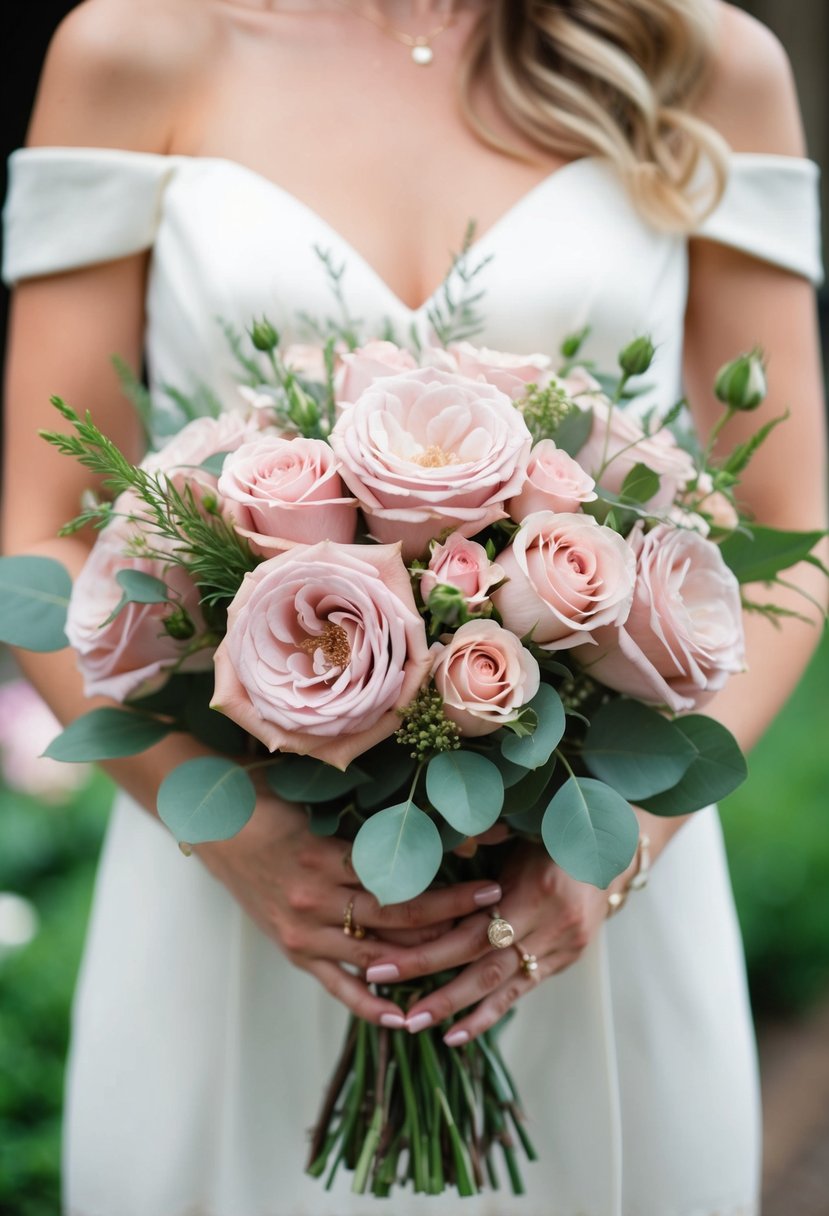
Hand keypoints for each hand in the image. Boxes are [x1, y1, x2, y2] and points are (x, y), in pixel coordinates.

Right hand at [195, 794, 503, 1027]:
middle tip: (493, 916)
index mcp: (324, 858)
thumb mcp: (321, 801)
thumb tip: (435, 815)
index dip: (448, 888)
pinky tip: (403, 1017)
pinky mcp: (294, 951)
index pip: (399, 882)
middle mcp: (315, 901)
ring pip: (375, 957)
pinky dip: (369, 1004)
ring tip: (467, 958)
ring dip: (423, 961)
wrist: (216, 827)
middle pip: (396, 921)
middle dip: (450, 919)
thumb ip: (371, 815)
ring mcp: (303, 932)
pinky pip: (337, 986)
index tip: (488, 883)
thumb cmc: (271, 801)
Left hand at [365, 840, 632, 1042]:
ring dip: (454, 1007)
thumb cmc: (553, 834)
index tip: (383, 961)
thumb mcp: (522, 829)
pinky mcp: (562, 962)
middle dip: (431, 982)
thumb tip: (437, 837)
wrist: (612, 853)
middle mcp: (550, 924)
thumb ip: (483, 837)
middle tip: (386, 995)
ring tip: (412, 1024)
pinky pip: (520, 993)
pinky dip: (486, 1015)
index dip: (427, 949)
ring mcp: (559, 947)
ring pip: (499, 985)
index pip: (472, 930)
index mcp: (535, 888)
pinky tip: (455, 1035)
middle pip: (481, 962)